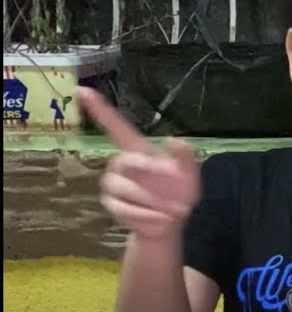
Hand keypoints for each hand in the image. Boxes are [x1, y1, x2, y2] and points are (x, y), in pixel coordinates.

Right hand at [78, 87, 199, 241]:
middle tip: (171, 187)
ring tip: (170, 210)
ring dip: (149, 200)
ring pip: (121, 187)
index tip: (81, 90)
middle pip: (124, 162)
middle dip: (148, 176)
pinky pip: (122, 207)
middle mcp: (122, 163)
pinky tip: (160, 219)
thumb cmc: (180, 192)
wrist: (173, 221)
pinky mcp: (112, 203)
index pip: (116, 126)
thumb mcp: (190, 174)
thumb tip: (175, 140)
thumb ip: (185, 157)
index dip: (99, 109)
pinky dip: (143, 215)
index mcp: (138, 150)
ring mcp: (114, 184)